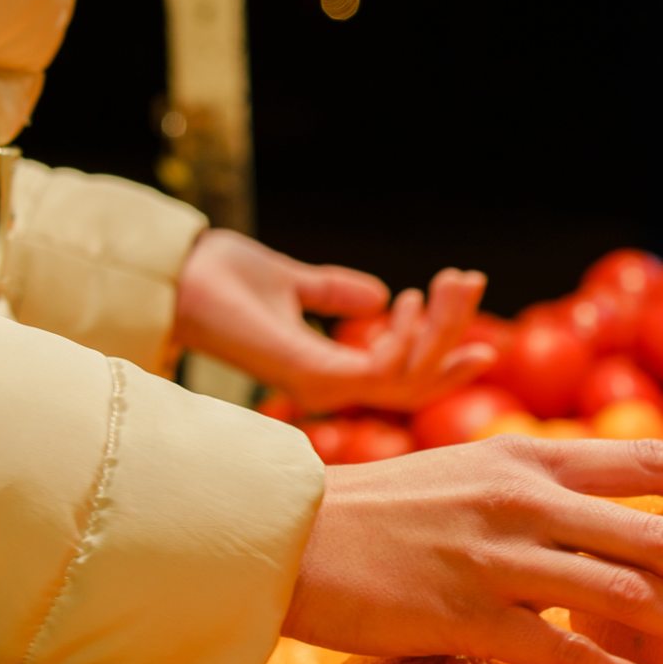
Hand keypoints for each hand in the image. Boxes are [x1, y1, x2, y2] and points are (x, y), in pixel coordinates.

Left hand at [173, 228, 495, 411]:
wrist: (176, 275)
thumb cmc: (220, 280)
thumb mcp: (294, 282)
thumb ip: (334, 292)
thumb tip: (379, 294)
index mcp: (327, 373)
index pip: (403, 382)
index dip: (447, 362)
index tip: (486, 340)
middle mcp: (328, 388)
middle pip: (417, 383)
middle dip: (452, 334)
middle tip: (468, 279)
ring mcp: (321, 387)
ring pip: (407, 379)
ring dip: (437, 330)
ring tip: (447, 281)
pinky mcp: (310, 377)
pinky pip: (377, 376)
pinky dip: (401, 343)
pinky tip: (406, 304)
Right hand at [282, 437, 662, 663]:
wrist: (285, 533)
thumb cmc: (378, 509)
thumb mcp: (470, 473)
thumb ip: (537, 491)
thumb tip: (601, 520)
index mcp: (532, 457)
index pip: (652, 462)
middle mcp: (528, 499)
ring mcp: (501, 558)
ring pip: (632, 598)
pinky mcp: (468, 616)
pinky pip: (567, 652)